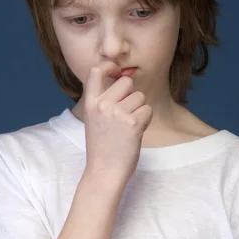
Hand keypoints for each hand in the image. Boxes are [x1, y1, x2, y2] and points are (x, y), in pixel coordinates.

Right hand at [83, 61, 152, 182]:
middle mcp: (102, 105)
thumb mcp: (94, 119)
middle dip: (132, 95)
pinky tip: (135, 133)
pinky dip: (146, 121)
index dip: (110, 66)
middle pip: (127, 82)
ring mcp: (117, 113)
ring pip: (140, 97)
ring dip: (139, 110)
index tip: (116, 71)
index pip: (96, 71)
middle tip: (125, 115)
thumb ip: (105, 100)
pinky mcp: (132, 123)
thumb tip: (124, 77)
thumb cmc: (102, 147)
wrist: (104, 172)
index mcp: (90, 103)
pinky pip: (148, 110)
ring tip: (128, 127)